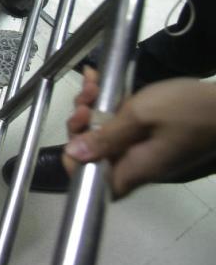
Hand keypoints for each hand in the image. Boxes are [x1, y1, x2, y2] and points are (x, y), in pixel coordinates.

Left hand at [62, 69, 215, 197]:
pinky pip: (126, 126)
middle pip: (97, 154)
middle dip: (83, 124)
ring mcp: (151, 153)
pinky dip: (112, 105)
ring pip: (109, 135)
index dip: (76, 162)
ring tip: (94, 84)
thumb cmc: (190, 109)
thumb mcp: (141, 115)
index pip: (94, 183)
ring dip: (94, 109)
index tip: (74, 133)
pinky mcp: (158, 138)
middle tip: (86, 99)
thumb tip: (74, 156)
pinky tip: (102, 82)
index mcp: (136, 169)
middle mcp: (141, 167)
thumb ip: (106, 137)